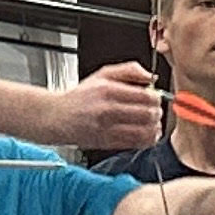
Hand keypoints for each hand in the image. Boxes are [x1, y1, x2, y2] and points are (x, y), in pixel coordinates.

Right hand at [51, 60, 168, 151]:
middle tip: (154, 110)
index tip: (155, 97)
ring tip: (152, 123)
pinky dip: (148, 139)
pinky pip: (137, 144)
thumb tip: (151, 77)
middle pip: (148, 114)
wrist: (57, 117)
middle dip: (157, 112)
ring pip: (145, 131)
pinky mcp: (108, 143)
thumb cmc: (81, 96)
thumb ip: (129, 70)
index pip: (145, 96)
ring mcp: (108, 128)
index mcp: (108, 90)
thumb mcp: (103, 74)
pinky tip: (146, 133)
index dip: (157, 97)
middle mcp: (108, 110)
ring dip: (155, 127)